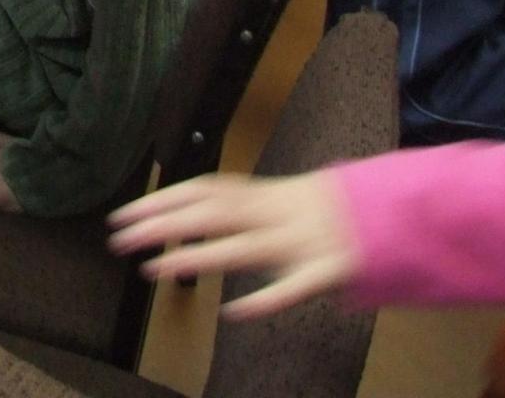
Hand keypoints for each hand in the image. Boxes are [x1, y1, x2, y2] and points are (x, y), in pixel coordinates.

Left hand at [108, 171, 358, 319]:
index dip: (161, 201)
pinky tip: (235, 313)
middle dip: (163, 226)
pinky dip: (266, 300)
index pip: (203, 190)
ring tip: (155, 269)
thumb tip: (174, 214)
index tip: (121, 216)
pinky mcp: (330, 271)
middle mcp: (276, 213)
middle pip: (212, 215)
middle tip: (120, 240)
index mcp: (262, 195)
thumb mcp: (272, 199)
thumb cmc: (317, 211)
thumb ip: (232, 206)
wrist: (385, 212)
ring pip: (244, 248)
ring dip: (197, 257)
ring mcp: (302, 241)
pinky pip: (295, 287)